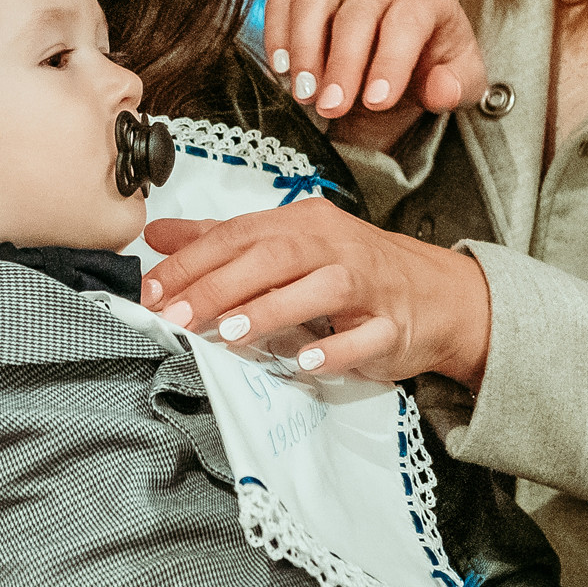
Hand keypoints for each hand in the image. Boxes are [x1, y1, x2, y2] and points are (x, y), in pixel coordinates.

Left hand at [144, 202, 490, 388]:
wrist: (435, 294)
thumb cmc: (350, 269)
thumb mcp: (286, 246)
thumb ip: (221, 242)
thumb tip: (158, 238)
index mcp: (305, 223)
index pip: (240, 234)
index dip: (192, 261)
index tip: (152, 290)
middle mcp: (336, 247)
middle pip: (274, 257)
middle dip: (219, 287)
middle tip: (176, 316)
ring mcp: (369, 285)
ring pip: (320, 290)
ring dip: (272, 311)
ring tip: (229, 333)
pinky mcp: (392, 325)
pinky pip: (365, 337)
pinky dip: (335, 350)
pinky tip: (305, 363)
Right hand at [263, 0, 487, 155]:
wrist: (405, 62)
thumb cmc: (434, 67)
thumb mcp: (462, 82)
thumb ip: (459, 86)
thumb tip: (441, 89)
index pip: (407, 22)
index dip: (390, 62)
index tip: (377, 101)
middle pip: (357, 13)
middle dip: (343, 64)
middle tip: (332, 108)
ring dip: (305, 48)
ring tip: (305, 95)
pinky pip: (283, 2)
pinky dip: (277, 34)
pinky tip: (282, 71)